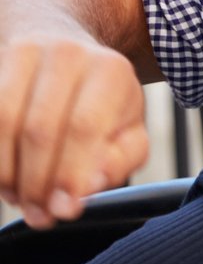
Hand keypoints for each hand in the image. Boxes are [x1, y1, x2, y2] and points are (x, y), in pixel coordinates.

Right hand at [0, 36, 149, 228]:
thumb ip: (120, 159)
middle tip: (39, 215)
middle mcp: (67, 55)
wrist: (66, 49)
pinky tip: (5, 177)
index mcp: (110, 71)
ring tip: (19, 198)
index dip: (70, 173)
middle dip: (36, 183)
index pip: (84, 127)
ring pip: (3, 122)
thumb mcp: (129, 129)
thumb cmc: (102, 103)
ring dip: (7, 172)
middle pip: (39, 129)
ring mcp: (25, 53)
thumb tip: (90, 185)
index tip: (63, 210)